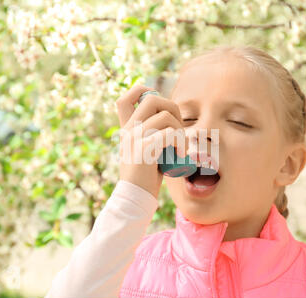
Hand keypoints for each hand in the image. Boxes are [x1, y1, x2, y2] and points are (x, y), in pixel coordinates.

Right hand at [115, 84, 187, 198]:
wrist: (135, 197)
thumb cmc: (146, 176)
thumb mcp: (146, 150)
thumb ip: (153, 135)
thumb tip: (171, 120)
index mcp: (126, 129)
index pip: (125, 98)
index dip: (142, 91)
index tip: (159, 107)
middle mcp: (128, 130)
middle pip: (151, 98)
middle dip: (172, 108)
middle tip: (178, 129)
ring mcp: (134, 138)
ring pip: (165, 117)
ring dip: (180, 129)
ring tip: (180, 147)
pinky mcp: (144, 149)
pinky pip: (169, 134)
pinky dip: (180, 142)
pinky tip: (180, 155)